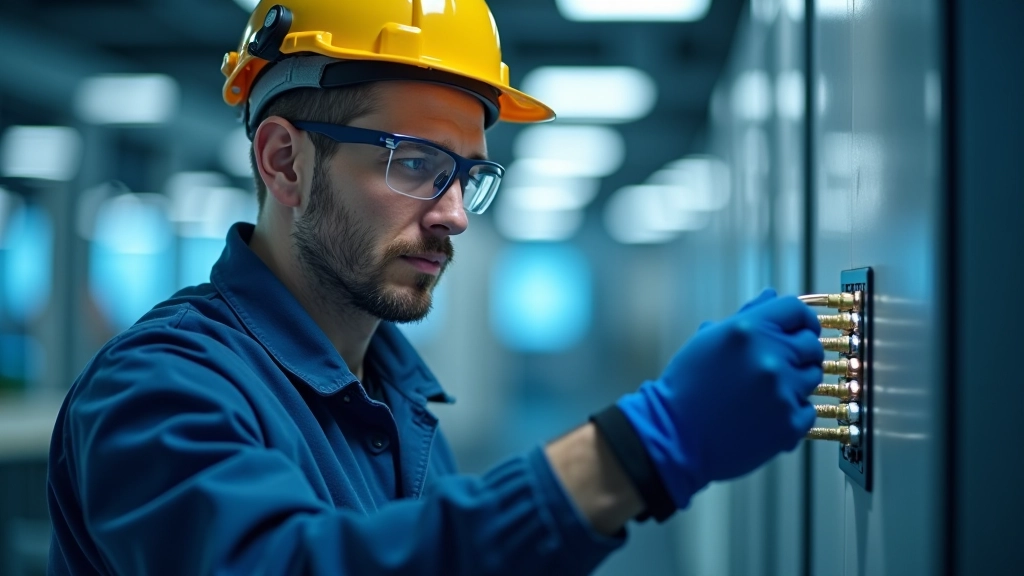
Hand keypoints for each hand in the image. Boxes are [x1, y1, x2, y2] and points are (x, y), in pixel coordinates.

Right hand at [616, 289, 823, 508]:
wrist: (675, 435)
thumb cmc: (687, 388)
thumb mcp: (708, 342)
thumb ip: (745, 317)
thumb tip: (770, 297)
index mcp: (749, 330)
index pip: (796, 310)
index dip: (802, 319)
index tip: (800, 329)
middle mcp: (770, 357)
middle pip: (811, 344)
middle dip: (798, 353)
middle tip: (777, 366)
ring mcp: (782, 391)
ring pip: (812, 377)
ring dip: (795, 383)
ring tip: (764, 393)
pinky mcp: (789, 424)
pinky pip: (807, 410)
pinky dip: (791, 413)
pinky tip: (765, 415)